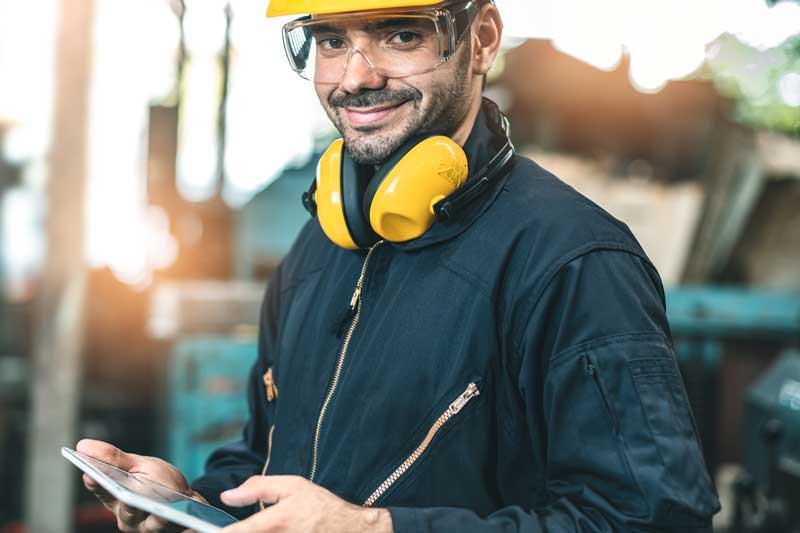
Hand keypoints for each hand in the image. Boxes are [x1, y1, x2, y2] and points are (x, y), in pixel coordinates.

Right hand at [76, 439, 206, 531]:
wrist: (188, 501)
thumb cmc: (160, 482)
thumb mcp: (140, 466)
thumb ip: (115, 459)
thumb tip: (83, 445)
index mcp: (118, 500)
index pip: (103, 491)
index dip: (96, 484)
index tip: (90, 474)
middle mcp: (129, 518)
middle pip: (125, 511)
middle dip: (126, 503)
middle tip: (127, 496)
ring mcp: (146, 527)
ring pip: (148, 523)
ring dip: (152, 517)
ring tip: (160, 512)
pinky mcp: (166, 530)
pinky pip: (167, 527)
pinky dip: (167, 521)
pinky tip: (172, 514)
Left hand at [219, 475, 392, 532]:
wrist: (348, 529)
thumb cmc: (320, 506)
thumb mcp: (293, 486)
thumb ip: (258, 488)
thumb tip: (228, 495)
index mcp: (276, 521)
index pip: (237, 532)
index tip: (198, 531)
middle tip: (207, 529)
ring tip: (239, 528)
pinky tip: (261, 530)